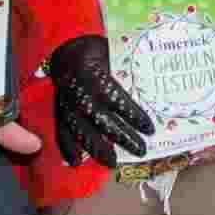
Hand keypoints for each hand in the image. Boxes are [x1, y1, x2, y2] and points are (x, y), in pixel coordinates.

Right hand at [42, 33, 154, 167]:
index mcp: (97, 78)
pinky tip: (76, 162)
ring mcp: (69, 107)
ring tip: (112, 162)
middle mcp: (82, 96)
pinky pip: (62, 132)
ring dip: (99, 149)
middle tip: (141, 150)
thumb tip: (156, 80)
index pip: (119, 101)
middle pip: (105, 123)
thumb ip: (128, 69)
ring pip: (84, 132)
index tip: (150, 129)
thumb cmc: (94, 52)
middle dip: (124, 138)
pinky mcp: (59, 113)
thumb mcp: (112, 54)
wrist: (65, 52)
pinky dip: (68, 148)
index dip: (135, 116)